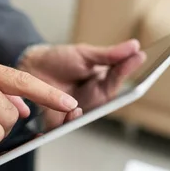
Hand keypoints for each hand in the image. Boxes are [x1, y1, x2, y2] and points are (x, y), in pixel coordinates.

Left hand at [18, 40, 145, 128]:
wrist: (29, 66)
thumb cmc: (58, 60)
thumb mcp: (85, 54)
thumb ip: (109, 55)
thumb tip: (134, 46)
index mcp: (102, 82)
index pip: (119, 76)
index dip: (128, 68)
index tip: (140, 56)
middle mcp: (94, 98)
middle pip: (109, 96)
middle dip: (117, 86)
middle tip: (120, 71)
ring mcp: (79, 110)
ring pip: (92, 112)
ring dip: (97, 103)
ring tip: (102, 87)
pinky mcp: (62, 121)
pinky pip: (70, 124)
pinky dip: (74, 118)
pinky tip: (76, 109)